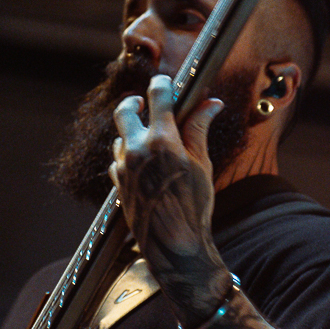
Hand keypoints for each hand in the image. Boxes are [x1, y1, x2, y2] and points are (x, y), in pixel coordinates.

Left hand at [111, 74, 228, 323]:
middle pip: (125, 110)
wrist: (173, 245)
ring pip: (121, 136)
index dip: (163, 84)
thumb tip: (212, 102)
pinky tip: (144, 165)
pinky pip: (117, 160)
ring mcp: (123, 167)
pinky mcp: (117, 183)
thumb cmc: (194, 205)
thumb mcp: (201, 164)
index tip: (166, 83)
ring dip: (133, 132)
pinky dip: (128, 156)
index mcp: (162, 140)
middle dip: (136, 102)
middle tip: (144, 103)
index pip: (157, 96)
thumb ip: (199, 129)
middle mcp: (136, 149)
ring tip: (151, 141)